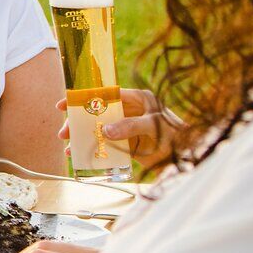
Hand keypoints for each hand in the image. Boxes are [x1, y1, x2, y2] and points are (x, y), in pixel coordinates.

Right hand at [56, 87, 176, 170]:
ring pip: (97, 129)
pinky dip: (91, 149)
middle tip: (64, 133)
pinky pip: (104, 144)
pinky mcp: (126, 143)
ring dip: (82, 137)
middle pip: (97, 113)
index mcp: (137, 99)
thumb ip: (130, 126)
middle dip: (78, 123)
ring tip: (69, 147)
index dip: (84, 98)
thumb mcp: (154, 126)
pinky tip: (80, 155)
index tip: (65, 105)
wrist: (188, 158)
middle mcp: (129, 111)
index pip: (105, 95)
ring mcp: (126, 127)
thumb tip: (105, 131)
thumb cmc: (176, 136)